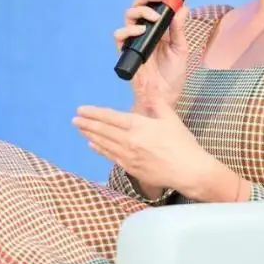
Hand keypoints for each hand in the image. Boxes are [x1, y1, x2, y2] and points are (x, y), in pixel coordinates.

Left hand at [73, 103, 242, 201]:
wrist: (188, 170)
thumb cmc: (182, 143)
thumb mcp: (171, 118)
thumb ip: (157, 104)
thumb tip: (149, 93)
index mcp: (138, 125)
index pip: (110, 117)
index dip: (94, 113)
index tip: (81, 109)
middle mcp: (129, 140)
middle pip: (103, 130)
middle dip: (87, 124)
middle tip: (75, 119)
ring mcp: (128, 156)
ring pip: (103, 143)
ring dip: (90, 135)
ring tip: (80, 129)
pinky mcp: (131, 168)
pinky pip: (110, 156)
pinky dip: (99, 149)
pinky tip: (93, 145)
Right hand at [114, 0, 189, 111]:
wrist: (163, 98)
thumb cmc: (172, 76)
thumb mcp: (181, 50)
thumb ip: (179, 29)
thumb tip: (183, 7)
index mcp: (159, 27)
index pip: (155, 3)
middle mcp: (145, 30)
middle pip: (139, 4)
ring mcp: (134, 40)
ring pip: (128, 15)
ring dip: (141, 11)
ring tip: (154, 17)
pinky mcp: (125, 51)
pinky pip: (119, 35)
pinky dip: (128, 30)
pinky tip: (140, 31)